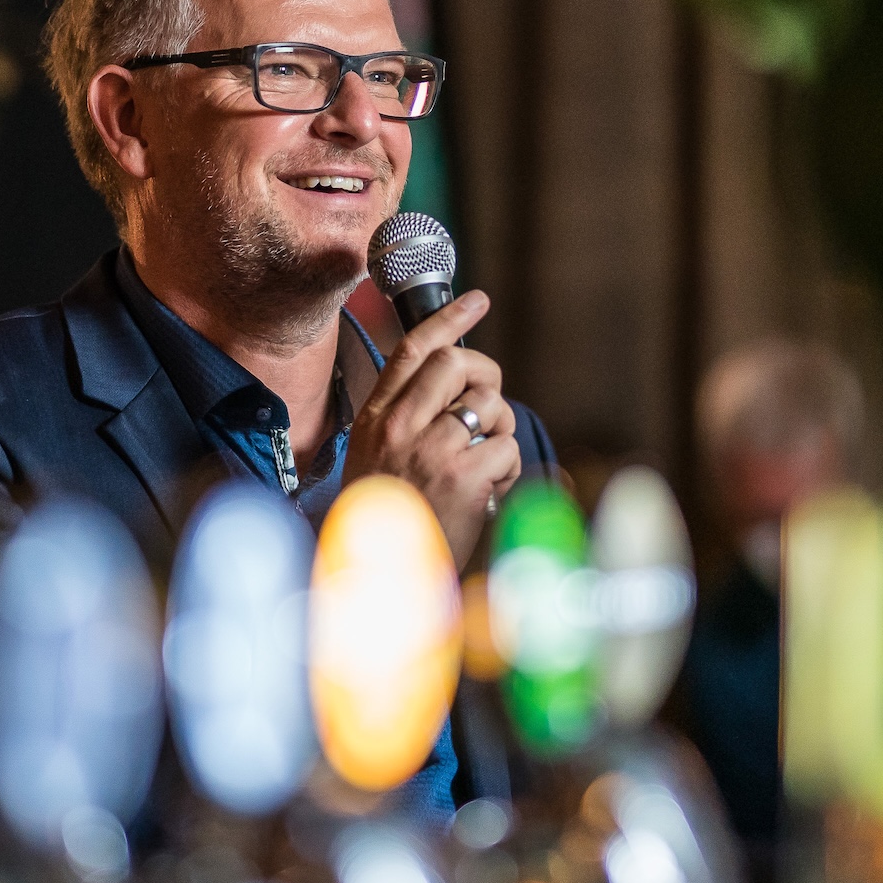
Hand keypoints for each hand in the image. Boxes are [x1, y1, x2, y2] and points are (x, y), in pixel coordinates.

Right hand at [346, 290, 521, 566]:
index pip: (412, 350)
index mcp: (375, 419)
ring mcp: (431, 450)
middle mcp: (399, 426)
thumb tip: (459, 389)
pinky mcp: (462, 477)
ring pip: (490, 406)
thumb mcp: (377, 458)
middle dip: (487, 376)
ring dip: (499, 431)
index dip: (448, 319)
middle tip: (489, 405)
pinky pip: (505, 448)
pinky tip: (486, 493)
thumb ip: (408, 419)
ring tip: (483, 464)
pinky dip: (506, 471)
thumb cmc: (387, 520)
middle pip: (457, 364)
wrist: (379, 581)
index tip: (476, 301)